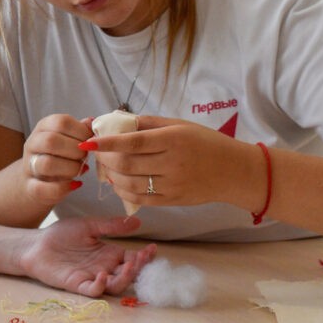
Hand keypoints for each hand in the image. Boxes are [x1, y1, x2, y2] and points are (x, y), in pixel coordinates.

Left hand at [17, 215, 156, 296]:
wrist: (36, 244)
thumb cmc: (61, 235)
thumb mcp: (89, 226)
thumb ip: (111, 225)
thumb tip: (137, 220)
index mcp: (110, 254)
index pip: (133, 258)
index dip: (145, 256)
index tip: (153, 249)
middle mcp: (105, 268)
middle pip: (128, 274)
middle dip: (139, 268)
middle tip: (142, 257)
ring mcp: (92, 277)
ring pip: (115, 285)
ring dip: (125, 278)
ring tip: (129, 265)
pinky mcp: (78, 285)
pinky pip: (94, 291)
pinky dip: (100, 285)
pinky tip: (102, 274)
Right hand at [21, 114, 91, 206]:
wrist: (35, 181)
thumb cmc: (57, 156)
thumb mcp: (67, 139)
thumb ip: (79, 130)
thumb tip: (92, 122)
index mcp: (43, 128)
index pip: (61, 122)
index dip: (81, 131)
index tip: (90, 141)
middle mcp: (32, 144)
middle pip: (51, 141)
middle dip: (75, 150)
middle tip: (85, 156)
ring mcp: (29, 166)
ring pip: (47, 164)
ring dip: (71, 168)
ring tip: (81, 170)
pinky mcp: (30, 187)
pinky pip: (43, 188)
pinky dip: (63, 188)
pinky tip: (76, 184)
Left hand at [84, 116, 261, 212]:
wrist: (234, 171)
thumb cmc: (206, 142)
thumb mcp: (180, 125)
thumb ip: (149, 123)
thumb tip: (118, 121)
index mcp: (173, 140)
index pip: (132, 141)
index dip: (106, 143)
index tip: (88, 142)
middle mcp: (172, 163)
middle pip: (127, 164)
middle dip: (105, 159)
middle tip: (97, 153)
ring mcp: (173, 185)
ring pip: (130, 183)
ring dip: (112, 176)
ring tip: (107, 167)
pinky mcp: (174, 201)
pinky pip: (141, 199)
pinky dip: (124, 191)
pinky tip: (119, 182)